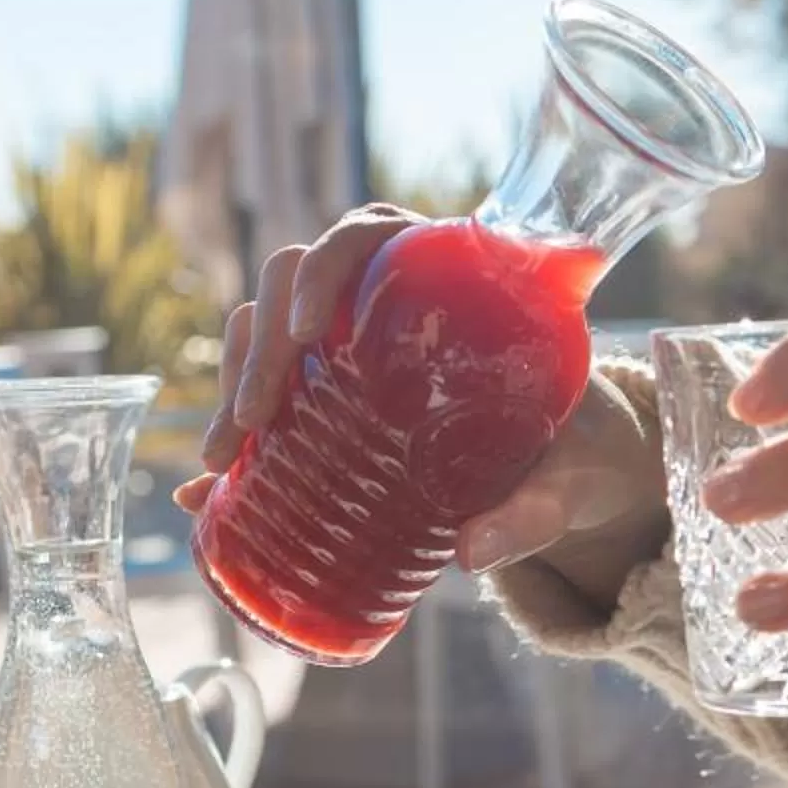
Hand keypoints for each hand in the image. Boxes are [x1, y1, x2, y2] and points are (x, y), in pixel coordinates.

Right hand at [171, 205, 662, 588]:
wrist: (579, 469)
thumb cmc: (579, 449)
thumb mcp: (568, 475)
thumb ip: (534, 510)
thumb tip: (470, 554)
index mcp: (448, 276)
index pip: (368, 234)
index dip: (325, 267)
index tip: (308, 329)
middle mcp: (389, 294)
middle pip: (294, 280)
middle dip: (261, 346)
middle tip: (253, 419)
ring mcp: (352, 338)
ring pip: (267, 327)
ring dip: (237, 384)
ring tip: (224, 458)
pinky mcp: (333, 390)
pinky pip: (270, 387)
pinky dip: (236, 429)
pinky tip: (208, 482)